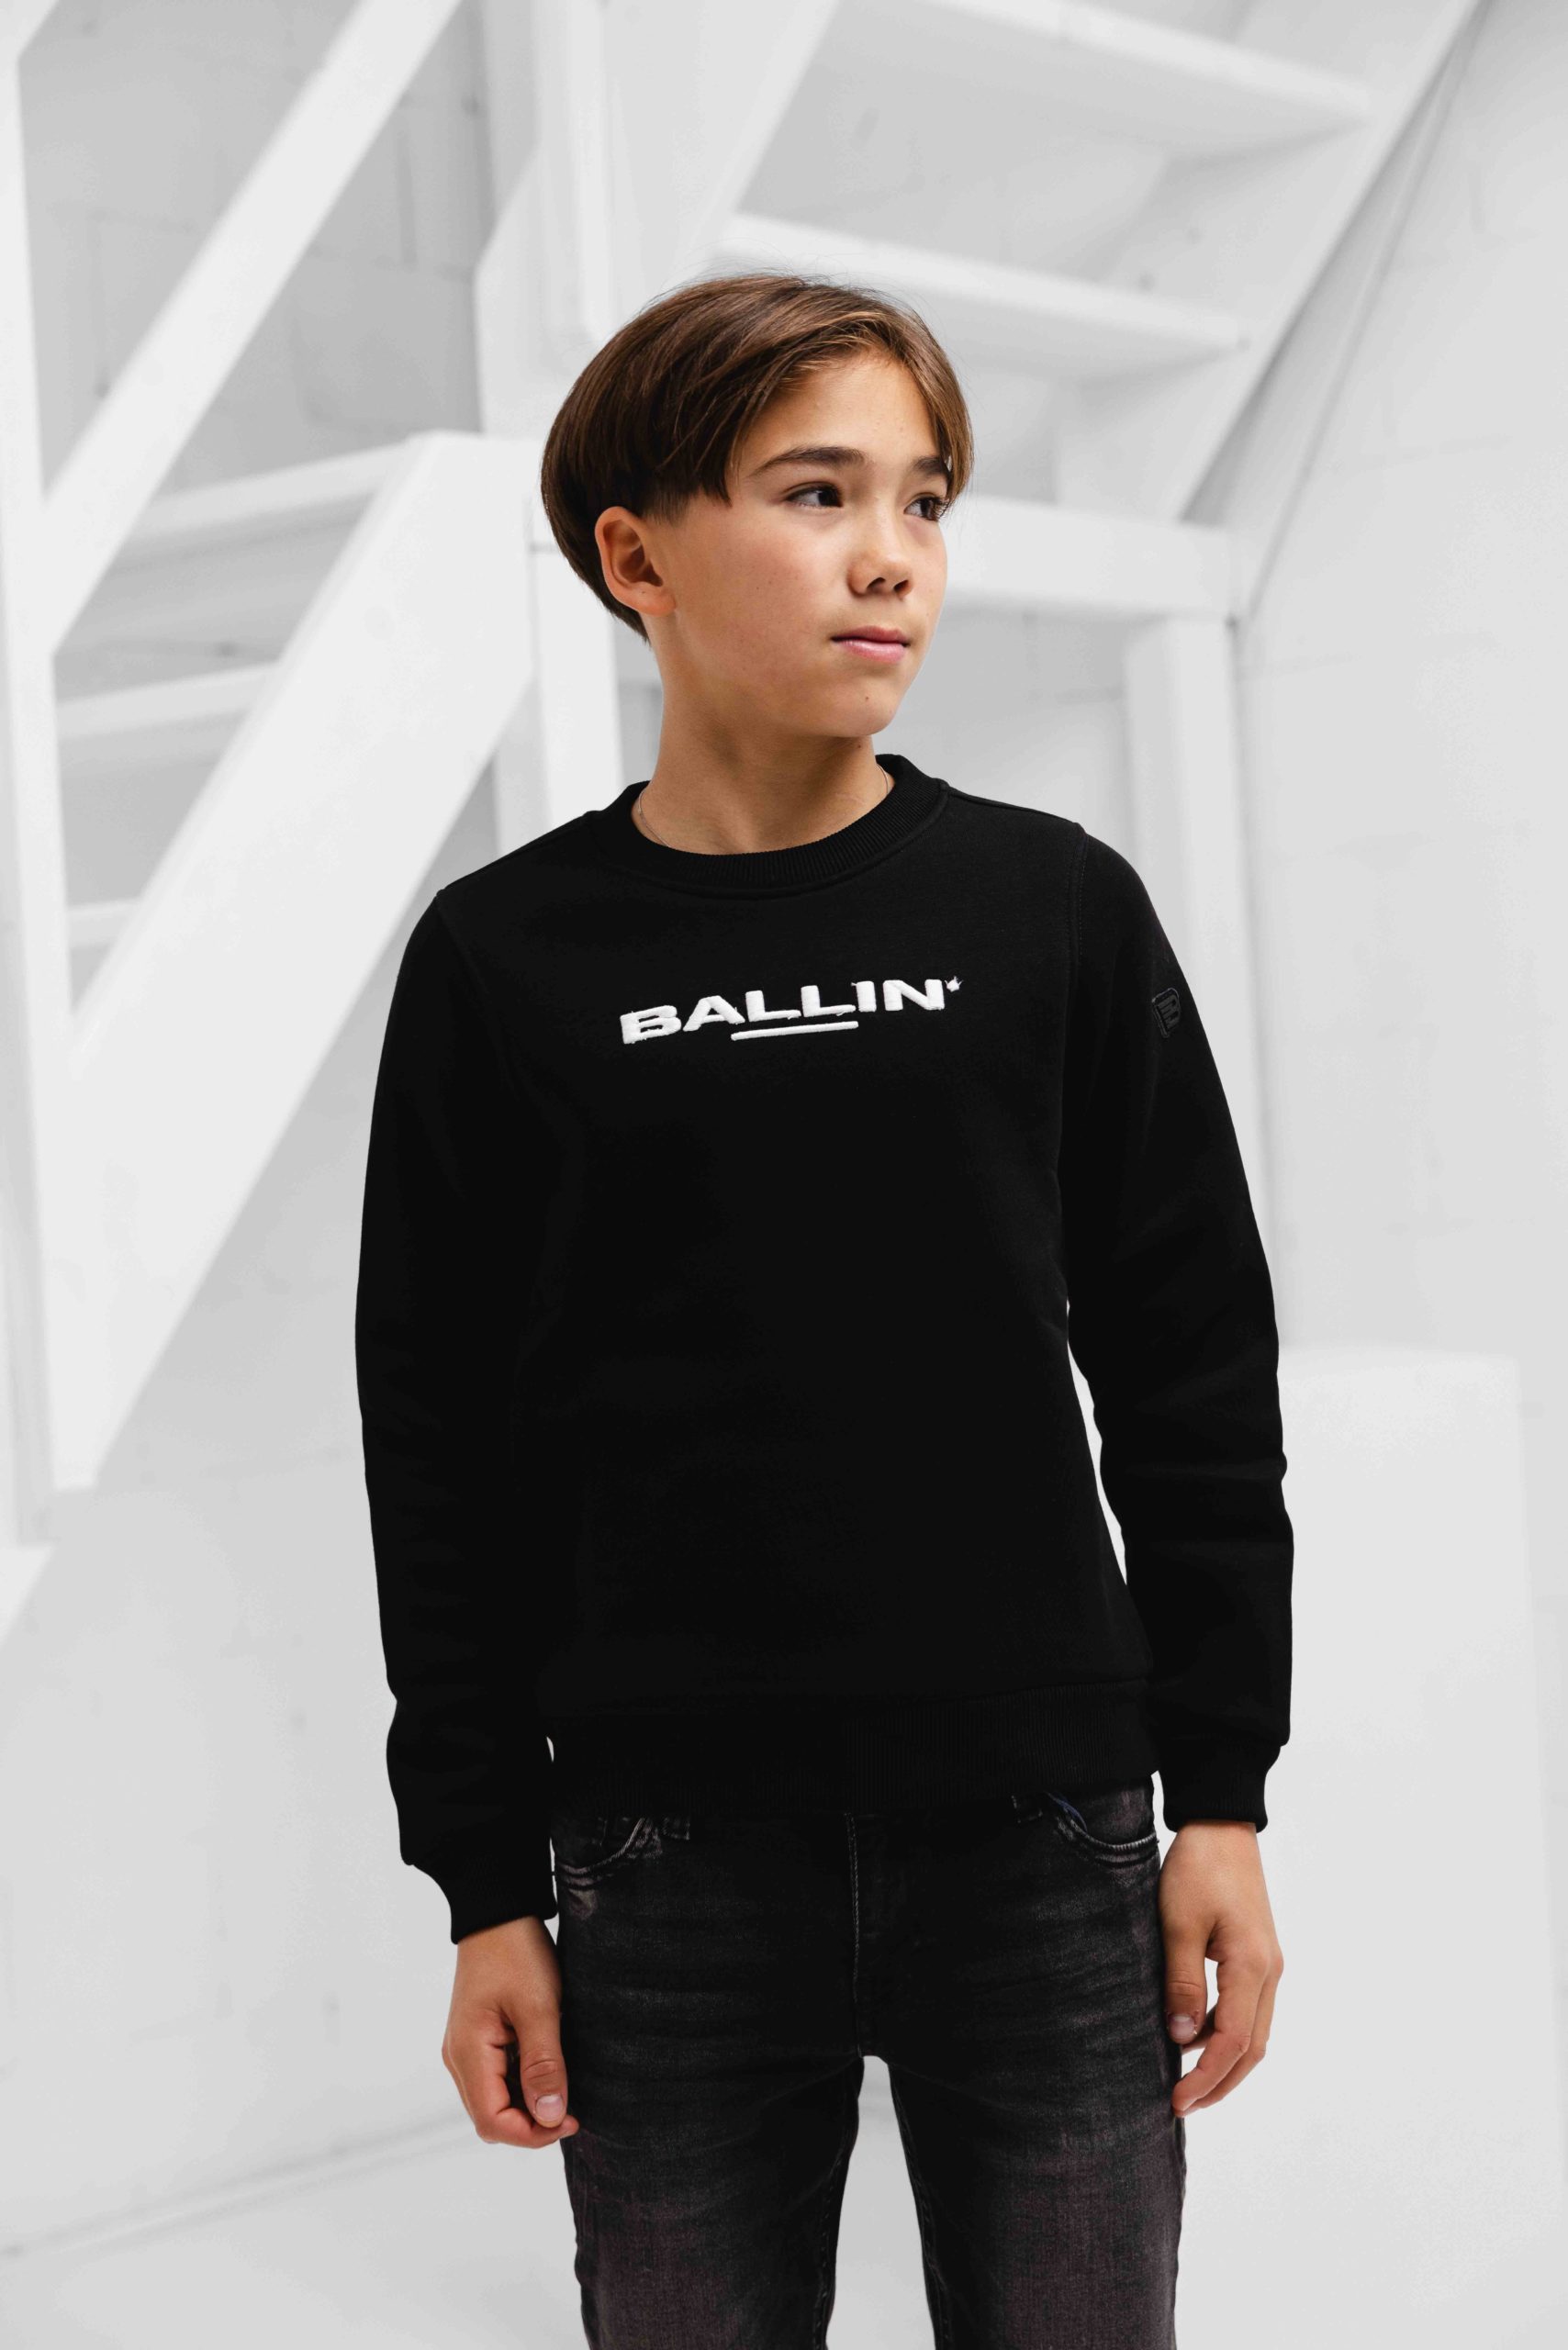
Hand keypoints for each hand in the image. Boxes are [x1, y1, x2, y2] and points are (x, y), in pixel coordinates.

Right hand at [442, 1915, 581, 2147]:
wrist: (498, 1911)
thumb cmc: (517, 1953)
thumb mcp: (539, 2008)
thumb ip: (543, 2064)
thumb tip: (550, 2117)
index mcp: (467, 2053)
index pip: (492, 2123)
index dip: (533, 2134)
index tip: (571, 2119)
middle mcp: (458, 2058)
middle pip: (490, 2118)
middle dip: (530, 2124)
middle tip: (571, 2108)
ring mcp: (465, 2048)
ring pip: (493, 2101)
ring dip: (527, 2104)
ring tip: (563, 2085)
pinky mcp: (476, 2038)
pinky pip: (496, 2079)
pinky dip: (521, 2084)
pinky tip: (548, 2067)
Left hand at [1158, 1822, 1283, 2116]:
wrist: (1221, 1825)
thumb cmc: (1197, 1869)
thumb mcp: (1178, 1924)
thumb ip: (1182, 1982)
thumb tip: (1183, 2039)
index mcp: (1252, 1966)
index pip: (1234, 2041)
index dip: (1206, 2076)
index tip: (1177, 2099)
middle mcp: (1269, 1972)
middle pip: (1253, 2048)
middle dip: (1220, 2082)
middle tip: (1182, 2105)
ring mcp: (1268, 1964)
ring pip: (1254, 2032)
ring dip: (1224, 2061)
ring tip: (1187, 2082)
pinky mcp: (1258, 1956)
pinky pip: (1248, 2010)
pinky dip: (1226, 2034)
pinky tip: (1196, 2039)